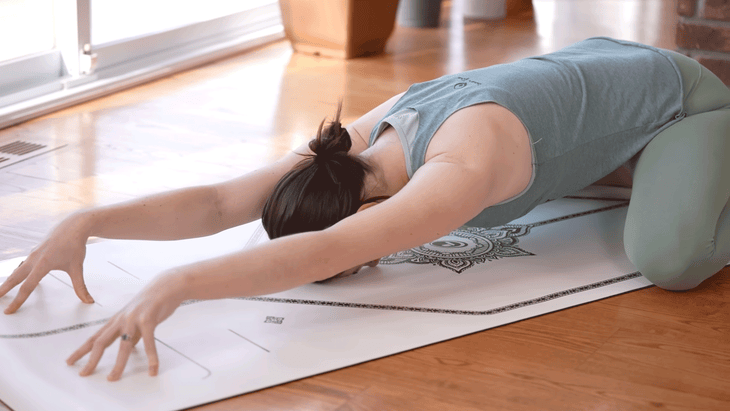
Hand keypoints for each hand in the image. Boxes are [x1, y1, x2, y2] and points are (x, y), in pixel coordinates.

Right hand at [0, 214, 93, 313]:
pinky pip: (24, 264)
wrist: (74, 226)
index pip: (27, 287)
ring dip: (10, 280)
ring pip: (18, 270)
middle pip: (15, 278)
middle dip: (4, 289)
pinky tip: (18, 276)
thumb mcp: (78, 268)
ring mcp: (33, 254)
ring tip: (3, 289)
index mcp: (43, 264)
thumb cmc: (75, 245)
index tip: (9, 310)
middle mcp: (34, 259)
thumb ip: (81, 287)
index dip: (18, 301)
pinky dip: (18, 272)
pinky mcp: (35, 251)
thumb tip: (89, 301)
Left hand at [66, 272, 186, 380]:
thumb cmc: (152, 302)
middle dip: (91, 359)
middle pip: (101, 342)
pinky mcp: (149, 320)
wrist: (167, 286)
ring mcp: (134, 319)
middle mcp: (121, 320)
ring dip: (118, 364)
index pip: (94, 337)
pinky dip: (152, 356)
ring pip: (123, 345)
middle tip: (84, 374)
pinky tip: (153, 368)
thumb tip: (129, 349)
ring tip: (113, 378)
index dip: (81, 350)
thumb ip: (132, 334)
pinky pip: (149, 341)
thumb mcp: (136, 319)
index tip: (69, 361)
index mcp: (116, 320)